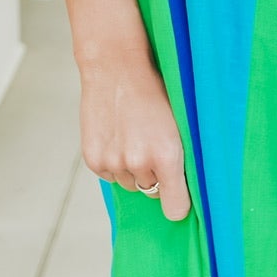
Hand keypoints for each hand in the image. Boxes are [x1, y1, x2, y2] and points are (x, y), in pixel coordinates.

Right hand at [79, 47, 191, 220]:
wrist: (116, 68)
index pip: (175, 207)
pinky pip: (109, 175)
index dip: (177, 204)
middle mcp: (139, 164)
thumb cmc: (154, 92)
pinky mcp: (93, 160)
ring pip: (129, 184)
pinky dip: (113, 162)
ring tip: (133, 136)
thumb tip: (182, 194)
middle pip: (152, 193)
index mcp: (168, 156)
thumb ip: (181, 159)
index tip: (178, 200)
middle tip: (152, 146)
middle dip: (155, 177)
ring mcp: (113, 162)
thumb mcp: (179, 124)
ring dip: (132, 169)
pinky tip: (117, 137)